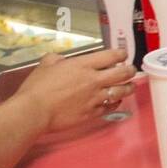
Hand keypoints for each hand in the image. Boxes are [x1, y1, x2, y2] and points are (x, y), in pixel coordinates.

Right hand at [20, 48, 136, 132]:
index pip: (111, 56)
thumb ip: (58, 59)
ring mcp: (95, 98)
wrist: (35, 111)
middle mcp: (94, 80)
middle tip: (131, 70)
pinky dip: (115, 103)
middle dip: (130, 70)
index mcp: (83, 65)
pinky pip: (110, 107)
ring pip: (121, 92)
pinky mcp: (92, 114)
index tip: (123, 54)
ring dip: (128, 88)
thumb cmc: (38, 86)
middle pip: (122, 73)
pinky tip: (116, 101)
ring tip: (130, 86)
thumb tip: (62, 61)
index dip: (121, 54)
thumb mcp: (47, 63)